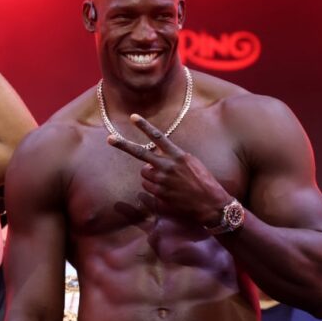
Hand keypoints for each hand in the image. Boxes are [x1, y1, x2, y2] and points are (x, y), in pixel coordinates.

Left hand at [108, 115, 230, 225]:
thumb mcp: (191, 163)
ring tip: (165, 180)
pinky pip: (147, 187)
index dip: (145, 127)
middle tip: (110, 139)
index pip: (158, 137)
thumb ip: (173, 157)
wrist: (211, 203)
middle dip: (123, 145)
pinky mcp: (160, 193)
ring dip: (149, 175)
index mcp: (178, 155)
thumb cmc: (204, 182)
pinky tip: (166, 190)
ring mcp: (163, 180)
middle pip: (140, 154)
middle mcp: (168, 166)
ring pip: (144, 173)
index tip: (134, 117)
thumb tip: (157, 156)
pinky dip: (152, 187)